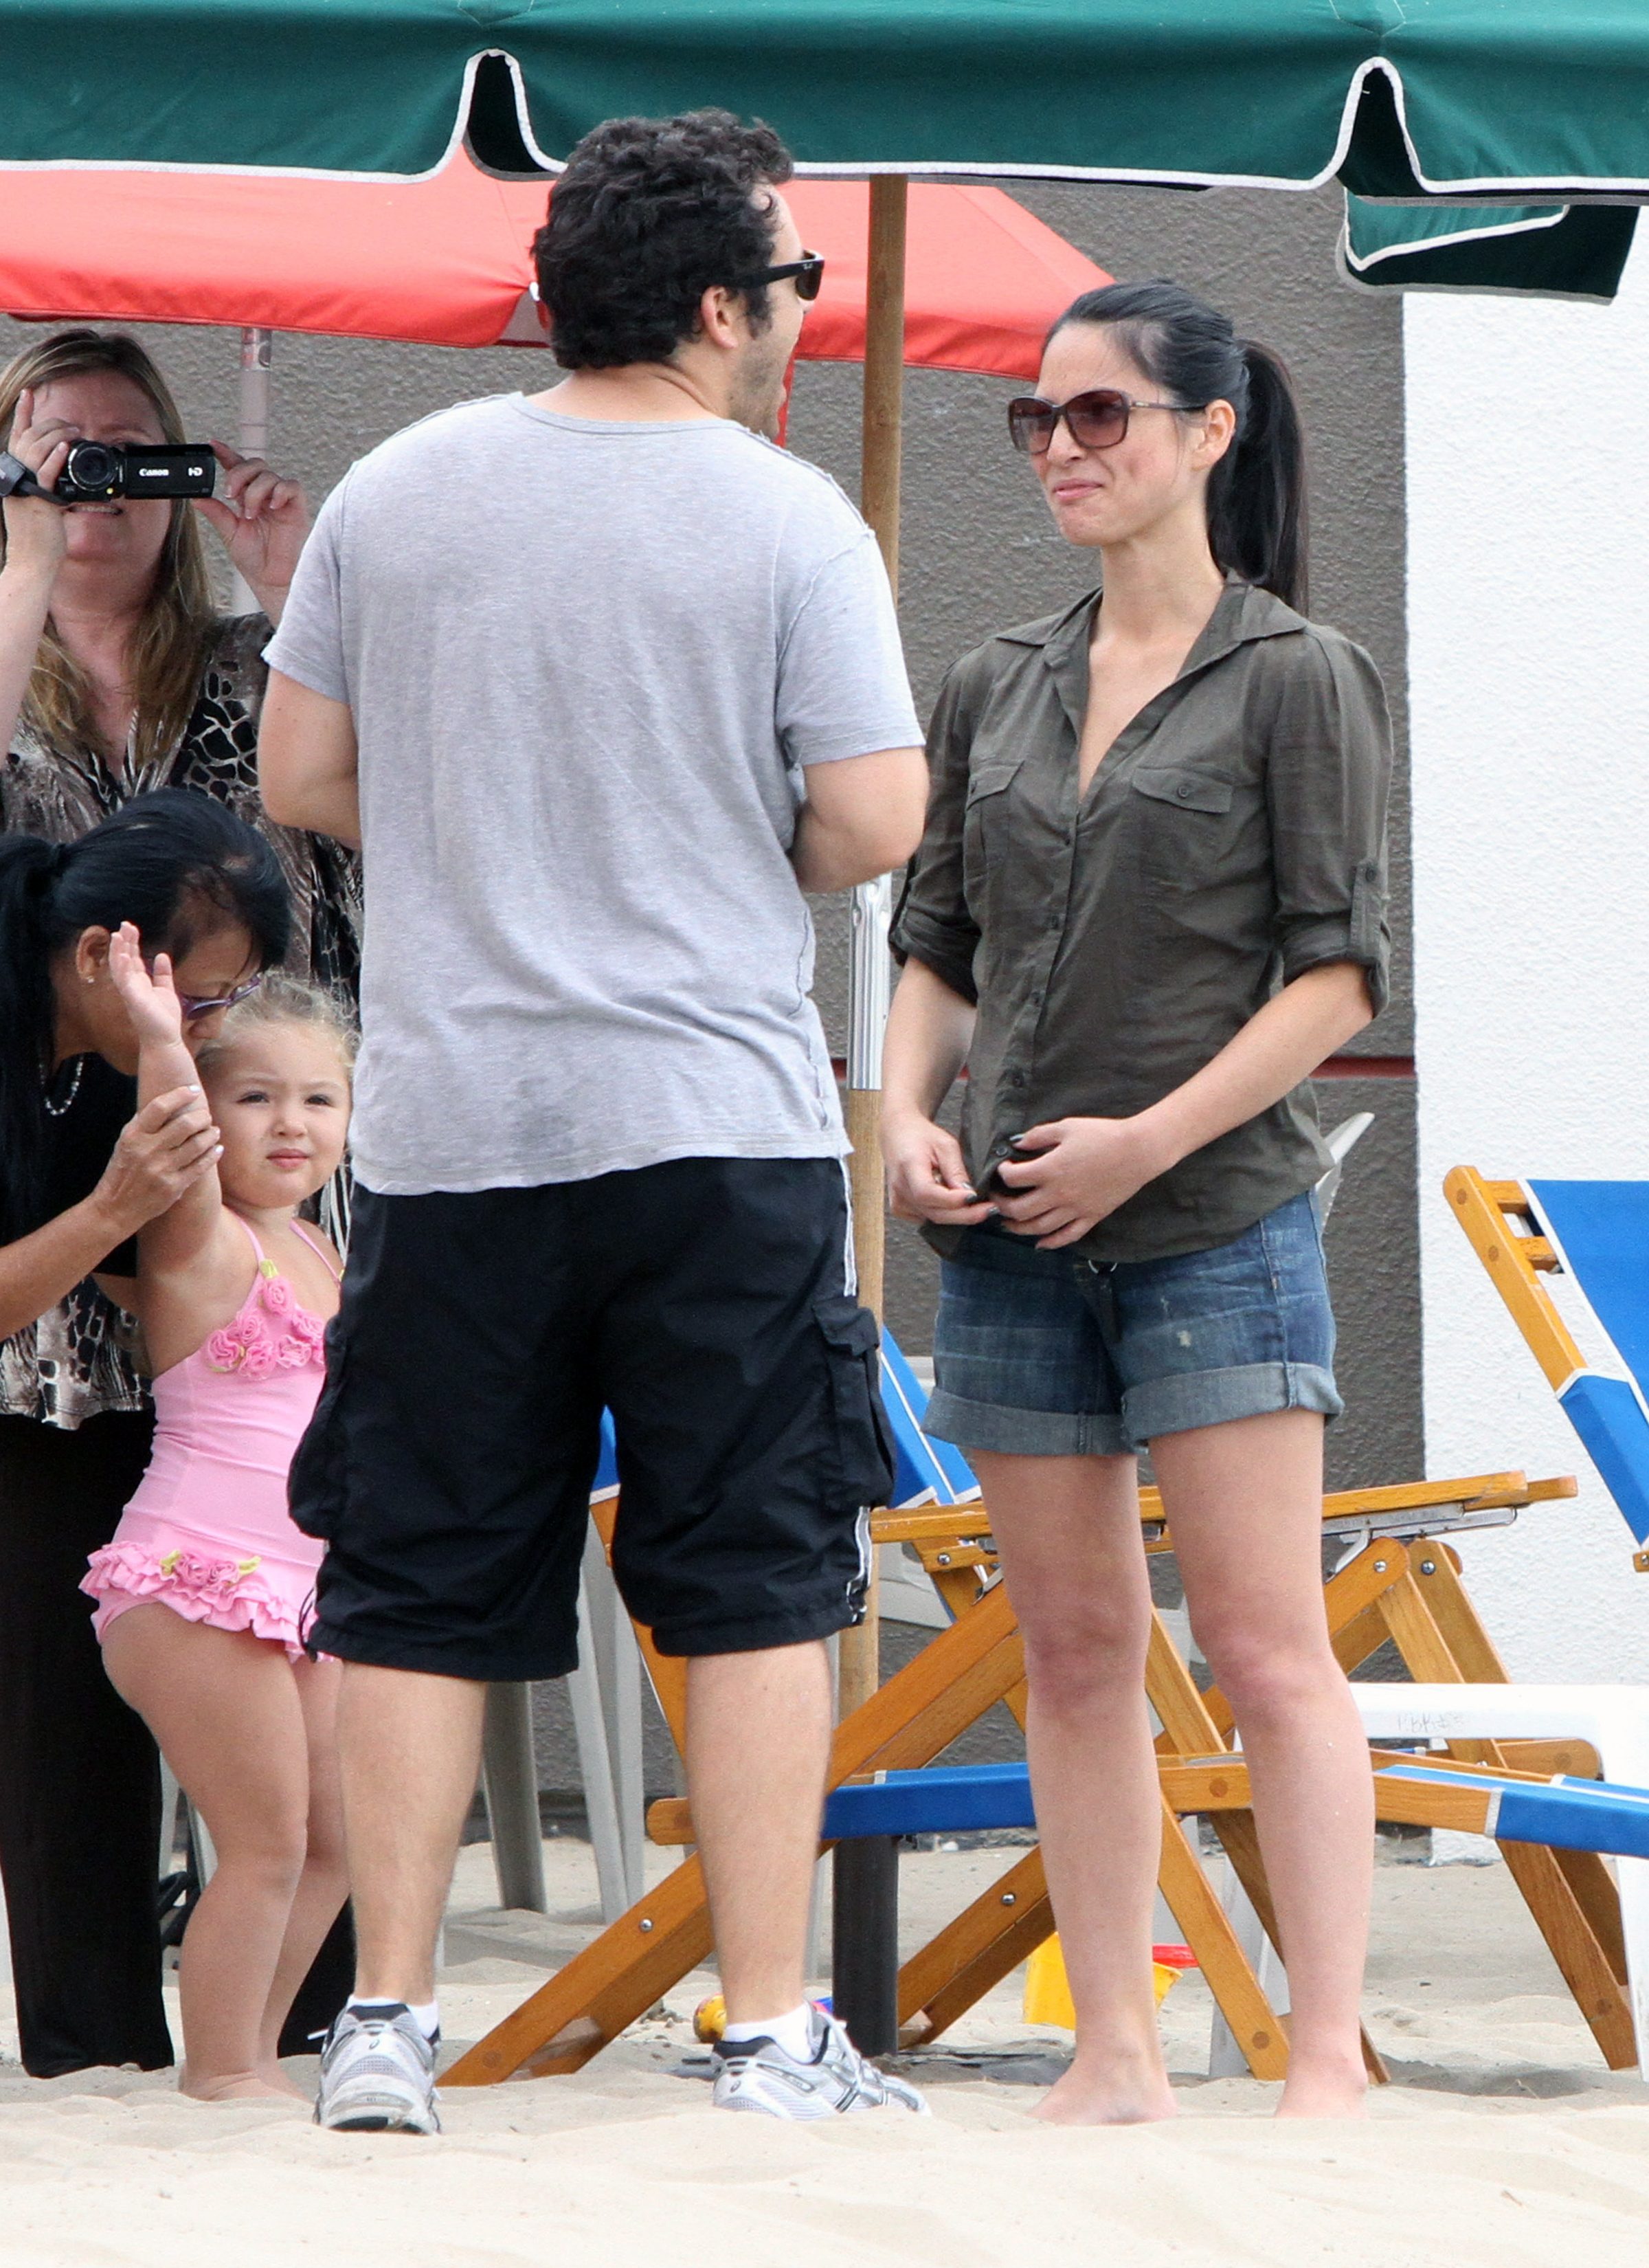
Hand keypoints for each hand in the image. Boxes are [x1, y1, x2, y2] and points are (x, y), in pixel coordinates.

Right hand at [1, 386, 71, 577]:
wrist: (32, 560)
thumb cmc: (37, 536)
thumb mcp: (38, 502)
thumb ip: (45, 483)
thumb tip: (60, 469)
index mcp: (15, 473)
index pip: (17, 436)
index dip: (24, 413)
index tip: (29, 393)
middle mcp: (16, 475)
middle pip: (29, 437)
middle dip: (50, 424)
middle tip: (71, 425)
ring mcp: (26, 486)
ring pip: (37, 449)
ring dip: (57, 435)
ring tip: (74, 432)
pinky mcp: (39, 499)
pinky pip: (47, 472)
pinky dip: (55, 457)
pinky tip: (65, 447)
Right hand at [92, 1086, 220, 1237]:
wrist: (116, 1208)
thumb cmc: (123, 1170)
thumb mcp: (125, 1142)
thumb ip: (144, 1123)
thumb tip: (169, 1100)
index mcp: (133, 1136)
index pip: (159, 1106)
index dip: (180, 1094)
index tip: (193, 1090)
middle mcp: (147, 1151)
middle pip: (185, 1124)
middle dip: (202, 1116)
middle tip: (206, 1116)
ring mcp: (162, 1169)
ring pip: (197, 1144)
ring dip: (211, 1134)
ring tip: (214, 1131)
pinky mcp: (174, 1186)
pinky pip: (201, 1166)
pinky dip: (213, 1154)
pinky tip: (217, 1148)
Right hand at [106, 921, 185, 1049]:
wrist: (165, 1038)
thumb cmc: (163, 1018)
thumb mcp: (166, 990)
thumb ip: (162, 974)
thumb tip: (161, 955)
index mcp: (139, 983)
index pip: (132, 959)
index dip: (131, 943)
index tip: (131, 928)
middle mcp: (131, 986)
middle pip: (123, 959)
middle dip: (123, 942)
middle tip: (124, 924)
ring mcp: (130, 992)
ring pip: (119, 968)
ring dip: (117, 951)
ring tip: (117, 935)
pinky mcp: (133, 1000)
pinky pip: (124, 981)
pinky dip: (123, 968)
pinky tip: (123, 955)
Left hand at [195, 443, 308, 616]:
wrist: (272, 581)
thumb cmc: (255, 559)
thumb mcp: (229, 532)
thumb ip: (215, 512)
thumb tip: (196, 496)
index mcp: (247, 497)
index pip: (238, 467)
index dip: (226, 454)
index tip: (212, 445)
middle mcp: (265, 495)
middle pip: (255, 464)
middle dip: (240, 474)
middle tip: (230, 494)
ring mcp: (282, 501)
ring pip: (269, 475)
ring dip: (256, 491)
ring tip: (250, 514)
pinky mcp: (297, 508)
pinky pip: (291, 487)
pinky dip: (280, 492)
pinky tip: (272, 507)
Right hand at [884, 1107, 994, 1228]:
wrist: (898, 1135)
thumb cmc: (922, 1136)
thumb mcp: (945, 1144)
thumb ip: (956, 1170)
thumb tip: (969, 1195)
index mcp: (908, 1167)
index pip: (927, 1192)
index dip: (952, 1199)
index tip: (974, 1197)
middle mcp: (899, 1188)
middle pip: (933, 1212)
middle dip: (964, 1214)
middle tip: (989, 1210)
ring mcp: (898, 1201)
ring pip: (933, 1218)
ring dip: (957, 1215)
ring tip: (977, 1205)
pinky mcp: (900, 1209)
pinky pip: (927, 1218)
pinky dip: (944, 1214)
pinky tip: (954, 1204)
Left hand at [993, 1115, 1174, 1248]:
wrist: (1138, 1150)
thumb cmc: (1103, 1134)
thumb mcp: (1067, 1127)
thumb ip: (1038, 1136)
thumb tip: (1017, 1144)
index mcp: (1050, 1170)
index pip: (1013, 1178)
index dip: (1001, 1173)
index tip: (1002, 1169)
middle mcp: (1059, 1194)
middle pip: (1019, 1210)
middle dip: (1002, 1205)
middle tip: (998, 1199)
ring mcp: (1075, 1209)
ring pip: (1039, 1228)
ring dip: (1019, 1228)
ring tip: (1009, 1223)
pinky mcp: (1091, 1217)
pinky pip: (1067, 1236)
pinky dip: (1051, 1243)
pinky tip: (1040, 1243)